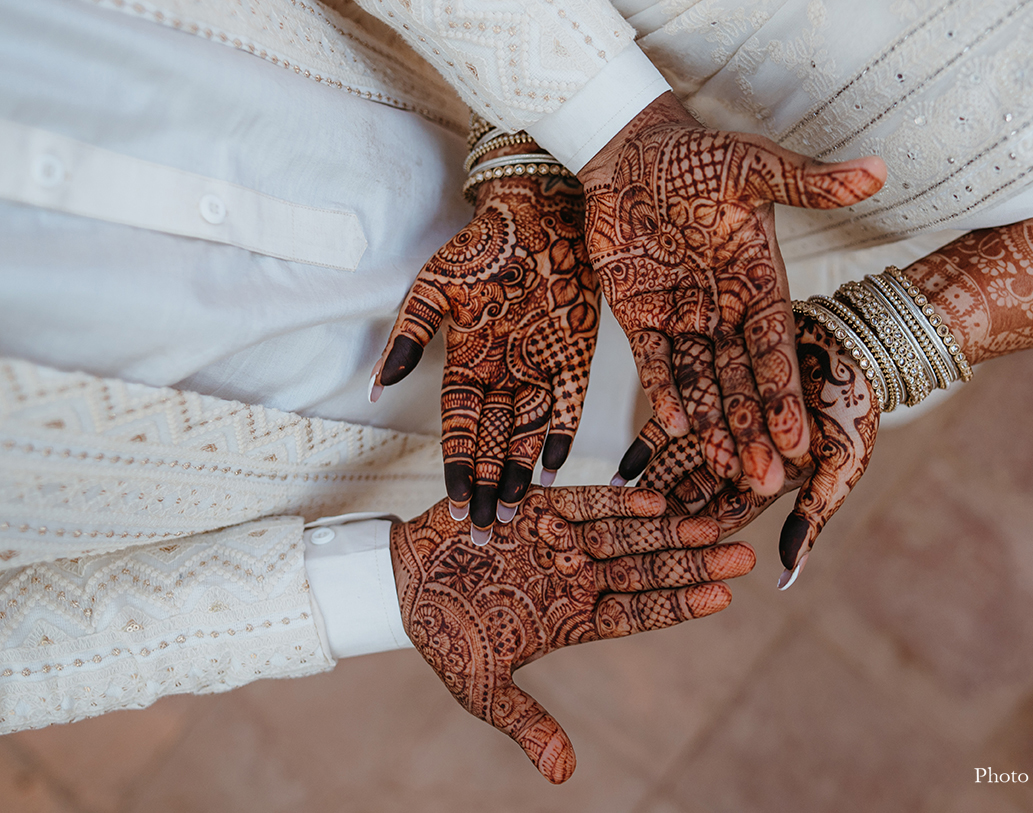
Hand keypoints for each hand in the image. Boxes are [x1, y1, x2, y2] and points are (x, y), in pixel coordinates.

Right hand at [373, 170, 598, 540]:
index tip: (455, 503)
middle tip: (486, 532)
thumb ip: (409, 336)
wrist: (535, 212)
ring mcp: (540, 368)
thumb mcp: (435, 288)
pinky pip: (569, 405)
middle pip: (494, 444)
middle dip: (489, 488)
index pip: (460, 429)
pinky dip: (561, 435)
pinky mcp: (575, 356)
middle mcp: (503, 375)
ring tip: (517, 514)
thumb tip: (379, 385)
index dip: (459, 467)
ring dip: (522, 474)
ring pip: (529, 434)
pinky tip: (554, 469)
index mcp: (466, 363)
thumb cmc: (480, 247)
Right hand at [392, 486, 753, 781]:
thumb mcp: (484, 689)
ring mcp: (559, 541)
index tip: (724, 596)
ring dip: (666, 530)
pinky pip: (583, 504)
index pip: (639, 613)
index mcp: (572, 619)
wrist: (400, 583)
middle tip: (743, 554)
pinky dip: (614, 502)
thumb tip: (563, 775)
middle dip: (693, 562)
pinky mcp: (535, 509)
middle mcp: (575, 577)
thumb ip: (527, 724)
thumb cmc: (444, 635)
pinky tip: (654, 501)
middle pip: (646, 571)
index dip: (679, 605)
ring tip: (711, 526)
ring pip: (624, 535)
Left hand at [578, 93, 884, 496]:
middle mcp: (725, 308)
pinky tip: (671, 428)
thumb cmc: (699, 151)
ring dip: (713, 424)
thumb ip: (811, 182)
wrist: (632, 146)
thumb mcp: (756, 165)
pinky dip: (662, 389)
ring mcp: (682, 315)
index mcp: (759, 282)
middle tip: (767, 482)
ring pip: (701, 379)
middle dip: (754, 430)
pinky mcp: (640, 314)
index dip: (786, 395)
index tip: (800, 440)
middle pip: (742, 379)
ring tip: (725, 470)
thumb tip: (879, 169)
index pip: (776, 348)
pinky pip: (652, 360)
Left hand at [627, 309, 878, 588]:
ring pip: (681, 459)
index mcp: (772, 478)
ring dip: (654, 484)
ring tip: (620, 514)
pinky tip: (626, 466)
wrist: (854, 343)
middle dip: (668, 515)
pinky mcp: (712, 387)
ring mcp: (725, 423)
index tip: (673, 561)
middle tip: (633, 545)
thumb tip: (786, 574)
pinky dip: (653, 442)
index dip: (702, 537)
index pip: (730, 515)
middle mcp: (744, 455)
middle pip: (697, 491)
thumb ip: (814, 512)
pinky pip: (675, 417)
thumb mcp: (840, 463)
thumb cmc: (855, 407)